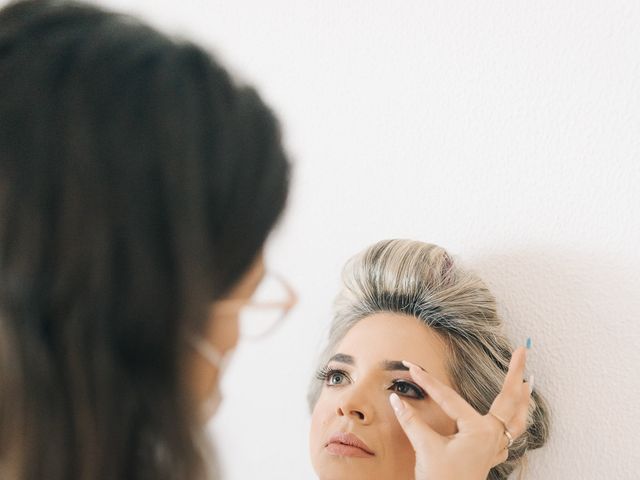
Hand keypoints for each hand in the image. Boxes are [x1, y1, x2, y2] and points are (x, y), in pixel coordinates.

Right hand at [389, 347, 530, 479]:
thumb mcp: (425, 448)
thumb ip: (411, 421)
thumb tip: (396, 399)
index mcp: (478, 431)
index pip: (449, 397)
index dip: (429, 382)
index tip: (414, 367)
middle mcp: (492, 436)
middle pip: (509, 398)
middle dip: (516, 372)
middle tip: (522, 350)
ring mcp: (494, 446)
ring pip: (517, 418)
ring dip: (523, 398)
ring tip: (530, 379)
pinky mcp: (489, 455)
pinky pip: (511, 435)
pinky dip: (517, 421)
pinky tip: (517, 417)